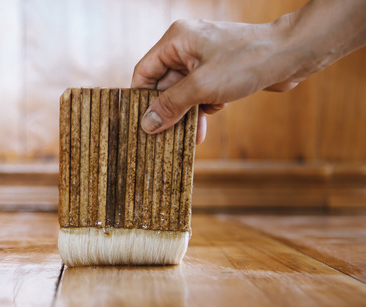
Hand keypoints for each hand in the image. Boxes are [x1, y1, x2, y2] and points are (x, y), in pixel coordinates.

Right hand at [131, 18, 306, 143]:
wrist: (292, 54)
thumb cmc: (247, 61)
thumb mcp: (202, 87)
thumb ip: (171, 106)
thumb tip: (147, 124)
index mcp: (176, 40)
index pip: (144, 72)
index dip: (142, 99)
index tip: (143, 124)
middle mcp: (186, 46)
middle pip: (163, 85)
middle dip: (169, 111)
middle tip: (168, 136)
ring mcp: (203, 58)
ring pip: (183, 92)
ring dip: (187, 113)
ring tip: (192, 134)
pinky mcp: (218, 69)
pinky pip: (200, 92)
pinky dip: (203, 106)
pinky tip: (212, 114)